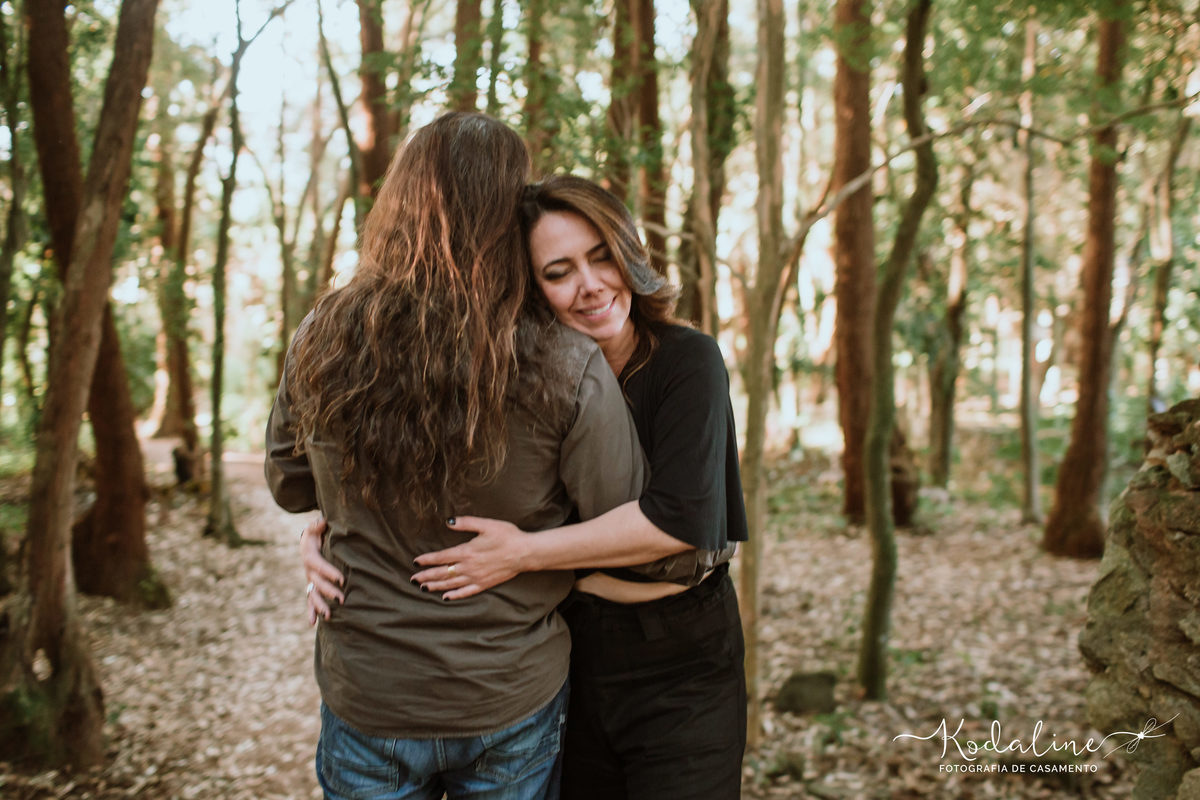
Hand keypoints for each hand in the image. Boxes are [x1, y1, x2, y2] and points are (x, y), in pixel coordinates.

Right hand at [301, 515, 343, 624]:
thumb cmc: (317, 532)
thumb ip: (318, 524)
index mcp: (309, 555)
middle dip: (328, 591)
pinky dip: (311, 612)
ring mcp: (310, 580)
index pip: (317, 565)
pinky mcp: (313, 586)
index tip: (342, 579)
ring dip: (320, 606)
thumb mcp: (316, 526)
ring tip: (328, 616)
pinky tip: (313, 623)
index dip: (328, 572)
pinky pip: (310, 600)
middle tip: (342, 599)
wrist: (311, 541)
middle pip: (316, 583)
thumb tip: (322, 522)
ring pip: (313, 595)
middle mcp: (308, 570)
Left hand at [411, 516, 532, 599]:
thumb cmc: (507, 536)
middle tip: (413, 579)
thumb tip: (448, 521)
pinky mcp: (485, 584)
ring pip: (451, 584)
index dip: (427, 560)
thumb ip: (466, 523)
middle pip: (443, 573)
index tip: (416, 562)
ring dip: (436, 586)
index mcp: (467, 551)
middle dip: (426, 576)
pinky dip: (455, 595)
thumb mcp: (486, 524)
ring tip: (423, 587)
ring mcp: (476, 578)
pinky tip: (446, 597)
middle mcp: (469, 567)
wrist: (525, 552)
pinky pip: (466, 592)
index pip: (442, 557)